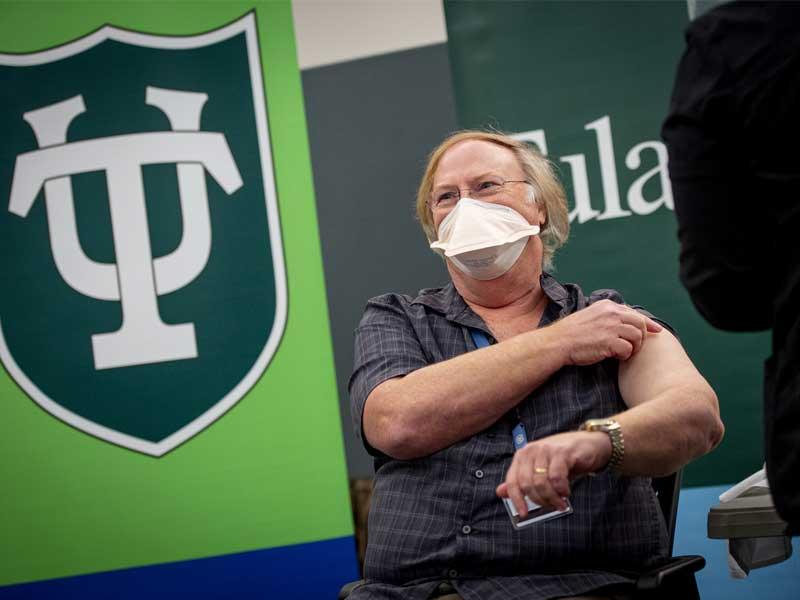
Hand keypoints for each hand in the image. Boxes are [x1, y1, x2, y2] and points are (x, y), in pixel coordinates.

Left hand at [496, 431, 611, 514]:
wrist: (590, 444)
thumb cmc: (564, 458)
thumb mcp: (541, 470)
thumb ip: (522, 480)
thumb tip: (500, 492)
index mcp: (522, 455)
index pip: (512, 480)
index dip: (516, 499)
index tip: (523, 513)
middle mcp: (531, 451)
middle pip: (527, 484)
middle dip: (539, 500)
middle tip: (551, 506)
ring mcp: (546, 450)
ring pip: (541, 483)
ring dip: (552, 498)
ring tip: (560, 502)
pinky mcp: (562, 452)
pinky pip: (556, 478)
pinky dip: (561, 490)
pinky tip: (566, 492)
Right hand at [551, 300, 661, 364]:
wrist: (558, 342)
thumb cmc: (572, 333)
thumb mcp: (591, 316)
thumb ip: (608, 317)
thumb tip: (625, 323)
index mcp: (607, 306)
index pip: (635, 313)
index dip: (648, 323)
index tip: (657, 330)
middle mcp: (611, 313)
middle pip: (640, 323)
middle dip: (641, 337)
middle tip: (633, 347)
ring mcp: (611, 326)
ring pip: (637, 336)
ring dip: (633, 347)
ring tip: (623, 353)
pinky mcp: (609, 341)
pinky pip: (628, 349)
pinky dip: (625, 355)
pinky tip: (615, 357)